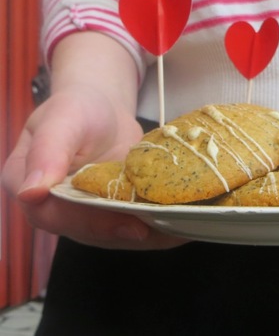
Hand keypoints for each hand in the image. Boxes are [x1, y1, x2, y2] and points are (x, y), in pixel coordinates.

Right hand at [1, 33, 186, 249]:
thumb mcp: (62, 120)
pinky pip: (133, 224)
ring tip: (184, 229)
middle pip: (92, 231)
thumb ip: (48, 152)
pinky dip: (159, 226)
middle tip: (169, 229)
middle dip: (131, 231)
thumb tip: (31, 192)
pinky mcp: (112, 212)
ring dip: (151, 234)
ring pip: (117, 233)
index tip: (132, 225)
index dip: (94, 223)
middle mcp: (55, 209)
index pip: (57, 216)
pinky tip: (186, 222)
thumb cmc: (78, 107)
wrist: (101, 109)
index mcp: (30, 188)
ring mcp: (86, 215)